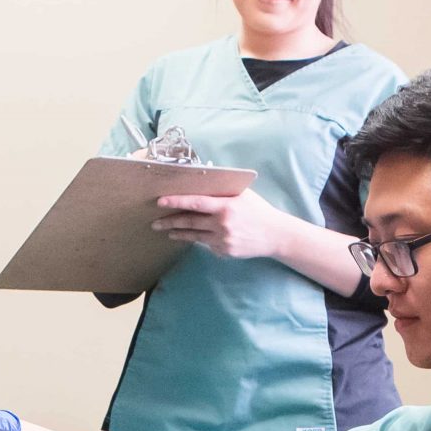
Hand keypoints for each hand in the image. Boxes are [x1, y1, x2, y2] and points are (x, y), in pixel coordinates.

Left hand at [153, 189, 293, 261]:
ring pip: (194, 236)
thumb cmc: (258, 210)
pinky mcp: (224, 252)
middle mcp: (222, 224)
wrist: (275, 235)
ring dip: (178, 233)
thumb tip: (201, 178)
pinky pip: (208, 245)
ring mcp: (222, 240)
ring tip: (167, 231)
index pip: (196, 203)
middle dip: (169, 222)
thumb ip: (222, 190)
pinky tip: (195, 237)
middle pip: (189, 222)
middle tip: (155, 222)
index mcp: (225, 206)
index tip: (161, 202)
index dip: (177, 202)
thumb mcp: (242, 194)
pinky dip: (202, 240)